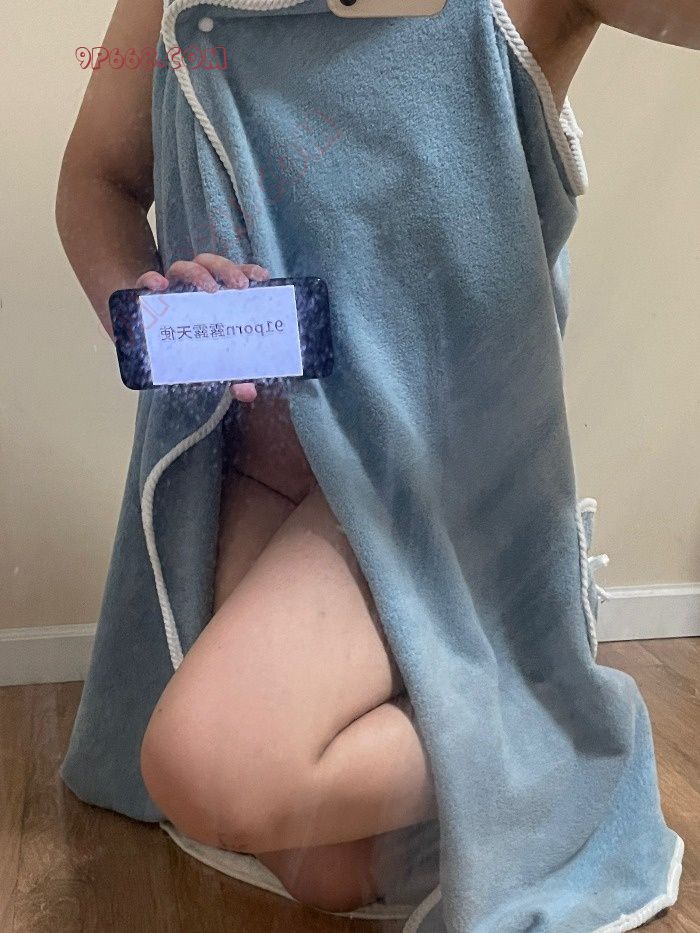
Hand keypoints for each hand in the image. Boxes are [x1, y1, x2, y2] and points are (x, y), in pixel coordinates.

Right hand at [135, 254, 270, 402]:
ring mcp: (170, 290)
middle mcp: (193, 287)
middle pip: (210, 265)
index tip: (261, 277)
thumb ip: (235, 376)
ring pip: (182, 267)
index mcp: (216, 295)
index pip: (233, 274)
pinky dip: (150, 280)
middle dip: (227, 270)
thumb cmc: (191, 352)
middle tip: (240, 286)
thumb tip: (247, 392)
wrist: (149, 353)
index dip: (248, 271)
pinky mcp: (146, 298)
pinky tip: (159, 287)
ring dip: (198, 273)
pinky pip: (145, 282)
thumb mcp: (217, 365)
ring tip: (209, 289)